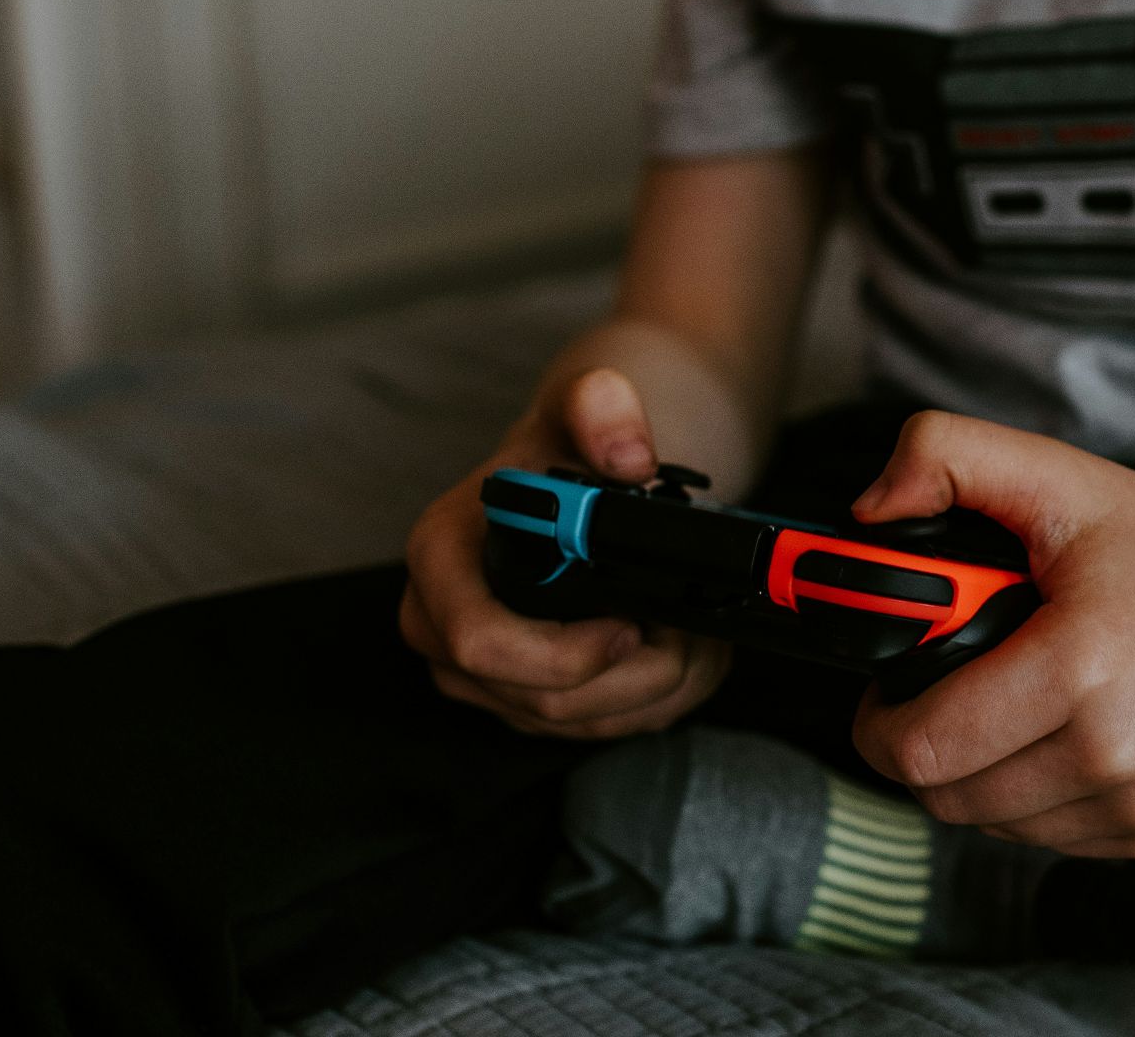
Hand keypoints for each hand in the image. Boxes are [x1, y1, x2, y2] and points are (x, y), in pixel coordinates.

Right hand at [400, 367, 731, 738]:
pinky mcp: (526, 704)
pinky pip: (601, 727)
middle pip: (544, 699)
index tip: (632, 623)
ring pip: (583, 722)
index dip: (563, 653)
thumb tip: (629, 456)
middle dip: (635, 673)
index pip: (481, 642)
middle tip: (688, 628)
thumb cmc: (566, 452)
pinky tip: (680, 648)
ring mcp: (484, 677)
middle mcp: (444, 628)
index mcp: (441, 560)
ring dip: (657, 685)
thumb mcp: (583, 407)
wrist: (575, 481)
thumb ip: (602, 408)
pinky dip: (658, 697)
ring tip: (693, 630)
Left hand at [850, 412, 1134, 857]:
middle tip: (933, 693)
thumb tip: (868, 510)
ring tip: (999, 706)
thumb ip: (943, 455)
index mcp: (1081, 666)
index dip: (878, 722)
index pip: (924, 748)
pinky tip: (1051, 734)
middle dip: (918, 748)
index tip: (885, 689)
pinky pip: (1046, 838)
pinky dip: (1028, 797)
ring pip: (992, 824)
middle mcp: (1118, 751)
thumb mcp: (1054, 474)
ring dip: (974, 775)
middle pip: (947, 796)